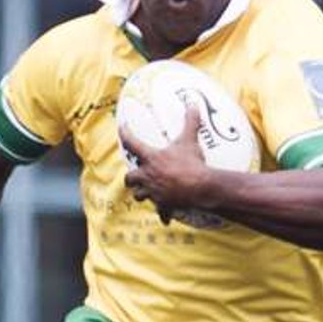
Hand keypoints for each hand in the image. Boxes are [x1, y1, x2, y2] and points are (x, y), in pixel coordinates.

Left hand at [121, 105, 209, 224]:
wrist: (200, 187)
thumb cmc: (192, 163)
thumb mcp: (190, 140)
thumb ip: (190, 121)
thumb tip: (193, 103)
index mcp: (151, 159)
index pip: (133, 143)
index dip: (126, 134)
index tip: (122, 128)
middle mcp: (148, 176)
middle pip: (130, 178)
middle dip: (131, 177)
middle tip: (135, 175)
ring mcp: (155, 192)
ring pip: (140, 195)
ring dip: (141, 193)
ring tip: (146, 192)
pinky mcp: (164, 205)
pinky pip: (161, 212)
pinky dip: (163, 214)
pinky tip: (165, 218)